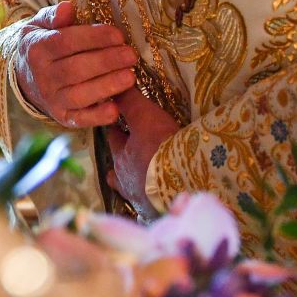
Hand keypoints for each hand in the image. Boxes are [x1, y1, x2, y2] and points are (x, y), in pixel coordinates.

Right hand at [13, 2, 137, 128]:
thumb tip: (67, 7)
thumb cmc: (43, 45)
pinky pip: (80, 119)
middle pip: (75, 69)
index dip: (93, 39)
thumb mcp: (41, 25)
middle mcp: (42, 76)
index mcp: (37, 49)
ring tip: (130, 77)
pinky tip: (116, 109)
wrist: (27, 77)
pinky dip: (97, 117)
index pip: (66, 42)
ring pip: (79, 95)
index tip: (118, 35)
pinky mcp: (62, 116)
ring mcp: (52, 99)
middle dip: (106, 62)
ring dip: (106, 87)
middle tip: (130, 55)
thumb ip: (54, 15)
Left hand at [103, 88, 179, 216]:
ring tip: (137, 184)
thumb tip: (115, 83)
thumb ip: (130, 101)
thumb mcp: (145, 117)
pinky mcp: (159, 214)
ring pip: (132, 190)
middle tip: (122, 158)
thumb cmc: (159, 147)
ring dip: (134, 185)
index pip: (114, 140)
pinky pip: (151, 206)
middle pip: (118, 171)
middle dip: (120, 164)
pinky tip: (157, 203)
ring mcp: (142, 200)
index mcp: (121, 158)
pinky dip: (152, 201)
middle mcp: (127, 182)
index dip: (115, 131)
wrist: (183, 184)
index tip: (115, 125)